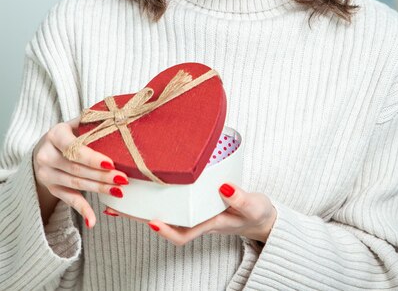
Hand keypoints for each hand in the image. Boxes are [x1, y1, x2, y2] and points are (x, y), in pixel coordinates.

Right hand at [33, 116, 129, 228]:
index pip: (72, 148)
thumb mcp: (74, 124)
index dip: (91, 157)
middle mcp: (46, 155)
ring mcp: (47, 174)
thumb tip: (119, 116)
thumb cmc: (67, 134)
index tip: (110, 162)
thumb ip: (92, 121)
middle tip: (123, 178)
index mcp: (55, 135)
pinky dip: (82, 210)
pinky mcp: (52, 189)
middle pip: (76, 168)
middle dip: (101, 175)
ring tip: (119, 191)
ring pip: (75, 184)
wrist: (42, 150)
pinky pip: (69, 200)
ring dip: (98, 189)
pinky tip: (93, 220)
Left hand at [104, 182, 277, 245]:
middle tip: (116, 207)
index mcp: (209, 223)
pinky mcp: (194, 202)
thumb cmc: (256, 212)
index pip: (183, 233)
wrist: (260, 216)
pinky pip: (170, 202)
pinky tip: (142, 187)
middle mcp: (196, 219)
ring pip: (163, 211)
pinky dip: (154, 196)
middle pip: (164, 221)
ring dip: (141, 206)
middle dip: (139, 216)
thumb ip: (240, 198)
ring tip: (119, 196)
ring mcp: (193, 212)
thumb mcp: (253, 205)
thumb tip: (225, 187)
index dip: (166, 230)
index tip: (152, 222)